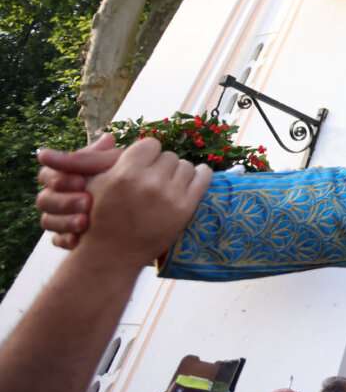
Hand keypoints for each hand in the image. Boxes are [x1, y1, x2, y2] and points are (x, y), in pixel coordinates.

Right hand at [37, 132, 122, 248]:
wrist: (137, 207)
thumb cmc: (124, 178)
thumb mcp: (116, 166)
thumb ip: (108, 157)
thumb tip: (107, 139)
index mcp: (63, 174)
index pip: (48, 175)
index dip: (61, 178)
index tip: (82, 181)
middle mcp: (57, 195)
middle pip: (43, 199)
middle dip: (63, 201)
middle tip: (87, 202)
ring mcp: (59, 216)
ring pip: (47, 221)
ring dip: (64, 221)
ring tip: (85, 222)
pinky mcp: (66, 235)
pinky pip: (57, 240)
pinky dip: (66, 239)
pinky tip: (78, 240)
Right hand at [75, 137, 211, 271]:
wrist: (111, 254)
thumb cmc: (100, 216)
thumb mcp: (94, 184)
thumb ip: (104, 158)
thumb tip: (111, 136)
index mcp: (125, 173)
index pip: (150, 143)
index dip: (146, 154)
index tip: (142, 165)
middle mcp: (149, 183)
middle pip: (169, 156)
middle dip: (161, 166)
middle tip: (152, 180)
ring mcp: (170, 196)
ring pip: (186, 166)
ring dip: (177, 173)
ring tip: (166, 185)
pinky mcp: (185, 209)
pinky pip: (203, 178)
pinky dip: (201, 175)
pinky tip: (194, 177)